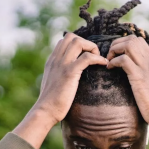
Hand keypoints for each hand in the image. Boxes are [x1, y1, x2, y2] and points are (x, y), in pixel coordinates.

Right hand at [13, 33, 106, 148]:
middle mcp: (56, 59)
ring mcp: (62, 65)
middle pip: (71, 37)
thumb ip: (59, 75)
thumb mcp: (53, 83)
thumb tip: (68, 77)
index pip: (64, 41)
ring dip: (91, 48)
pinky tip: (103, 64)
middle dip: (86, 43)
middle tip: (93, 56)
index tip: (86, 56)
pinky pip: (87, 58)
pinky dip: (98, 58)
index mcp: (52, 61)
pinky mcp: (69, 73)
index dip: (78, 44)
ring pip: (78, 42)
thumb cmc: (51, 102)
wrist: (45, 111)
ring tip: (98, 59)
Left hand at [106, 35, 148, 138]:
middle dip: (117, 44)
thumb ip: (143, 72)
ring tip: (109, 61)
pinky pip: (124, 60)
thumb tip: (132, 69)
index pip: (137, 40)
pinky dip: (114, 61)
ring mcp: (145, 67)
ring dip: (115, 50)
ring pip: (128, 45)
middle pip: (132, 39)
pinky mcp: (139, 77)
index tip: (116, 54)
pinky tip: (110, 68)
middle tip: (110, 56)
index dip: (123, 43)